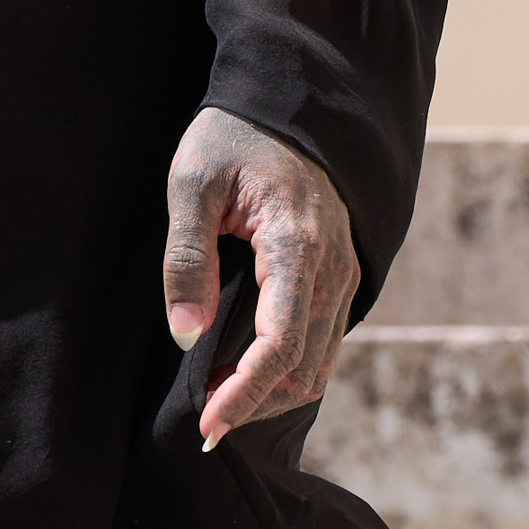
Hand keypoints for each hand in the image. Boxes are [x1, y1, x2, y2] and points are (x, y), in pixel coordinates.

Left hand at [163, 108, 358, 451]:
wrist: (285, 103)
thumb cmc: (231, 137)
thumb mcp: (192, 183)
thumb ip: (187, 258)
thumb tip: (185, 335)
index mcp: (297, 245)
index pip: (280, 346)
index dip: (243, 394)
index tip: (206, 425)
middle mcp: (333, 268)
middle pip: (303, 369)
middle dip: (254, 403)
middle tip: (202, 419)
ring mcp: (343, 273)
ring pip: (319, 365)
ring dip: (272, 393)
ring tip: (217, 399)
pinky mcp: (339, 276)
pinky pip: (324, 343)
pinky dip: (289, 371)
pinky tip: (245, 371)